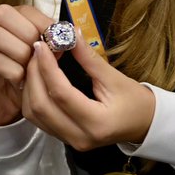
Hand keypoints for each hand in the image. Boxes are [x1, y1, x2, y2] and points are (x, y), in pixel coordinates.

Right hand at [0, 4, 52, 126]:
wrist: (5, 105)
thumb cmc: (22, 75)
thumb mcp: (39, 56)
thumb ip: (50, 42)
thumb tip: (66, 36)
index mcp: (5, 20)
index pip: (23, 9)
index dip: (42, 21)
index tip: (56, 38)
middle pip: (3, 14)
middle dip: (28, 34)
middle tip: (39, 54)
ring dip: (20, 52)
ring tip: (29, 68)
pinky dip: (13, 70)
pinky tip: (20, 80)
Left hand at [21, 31, 156, 150]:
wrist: (144, 125)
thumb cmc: (135, 101)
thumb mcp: (115, 77)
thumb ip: (89, 57)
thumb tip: (70, 33)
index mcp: (96, 123)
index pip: (60, 93)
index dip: (47, 67)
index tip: (41, 45)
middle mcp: (79, 137)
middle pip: (40, 106)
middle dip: (34, 75)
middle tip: (37, 51)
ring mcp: (69, 141)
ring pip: (34, 114)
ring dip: (29, 86)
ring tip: (37, 62)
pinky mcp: (63, 138)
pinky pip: (37, 119)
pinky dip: (32, 96)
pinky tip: (37, 78)